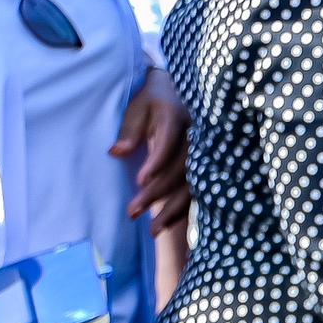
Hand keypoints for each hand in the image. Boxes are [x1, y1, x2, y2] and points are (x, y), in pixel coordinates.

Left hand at [113, 74, 189, 223]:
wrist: (179, 92)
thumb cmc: (153, 100)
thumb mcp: (137, 108)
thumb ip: (129, 130)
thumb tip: (116, 153)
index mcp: (176, 118)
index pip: (167, 144)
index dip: (155, 163)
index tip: (139, 181)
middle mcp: (195, 137)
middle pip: (179, 170)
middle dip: (156, 193)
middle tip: (132, 212)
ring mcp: (204, 153)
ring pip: (192, 186)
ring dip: (172, 209)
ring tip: (152, 230)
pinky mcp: (206, 166)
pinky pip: (197, 191)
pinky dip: (183, 209)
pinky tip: (168, 225)